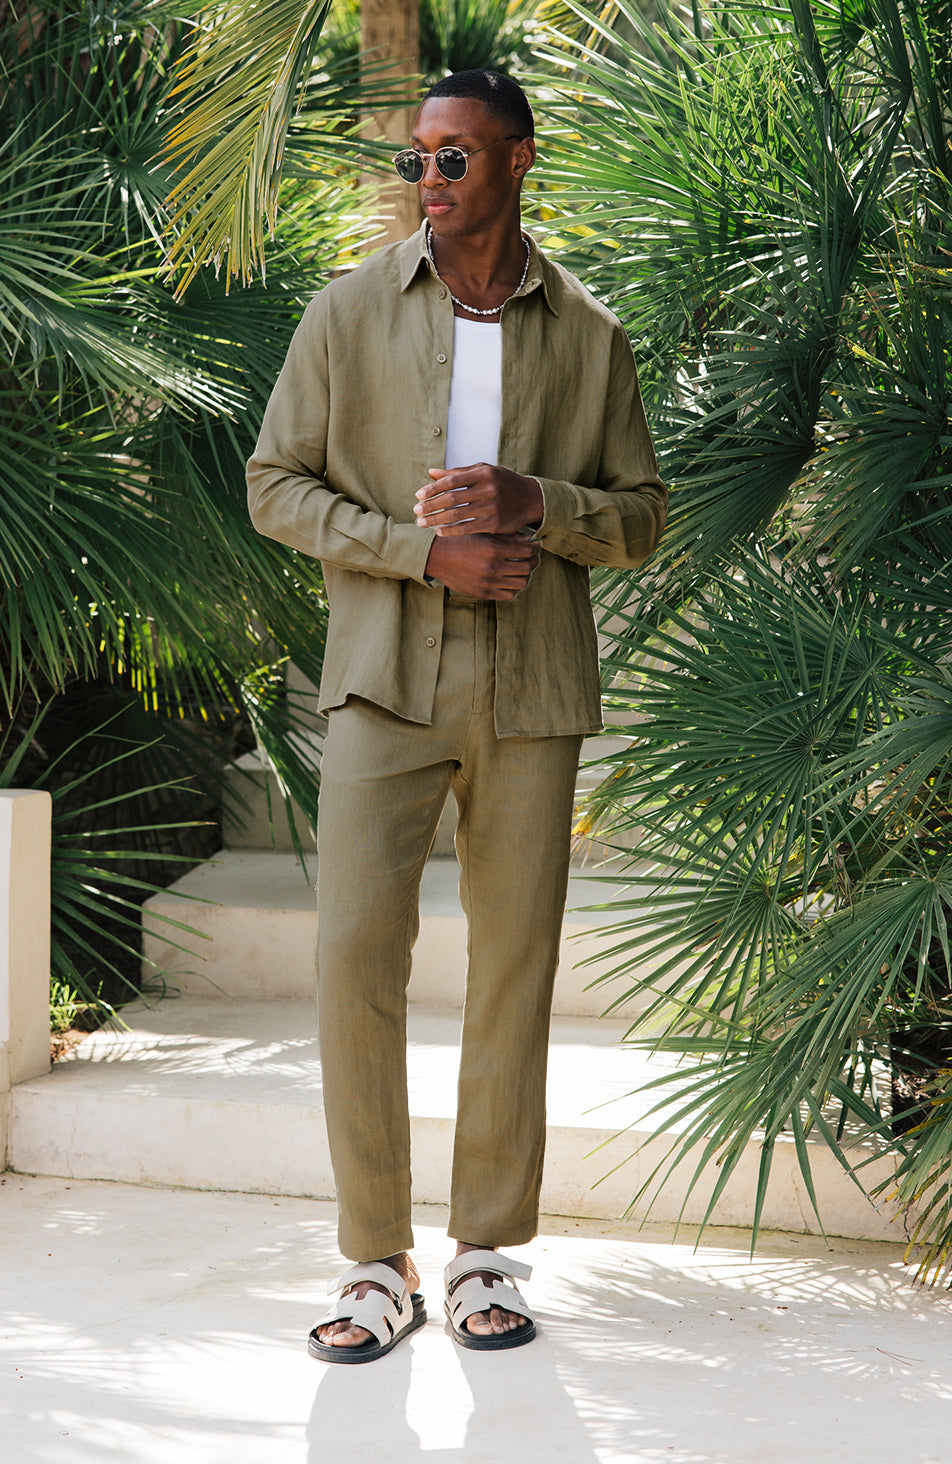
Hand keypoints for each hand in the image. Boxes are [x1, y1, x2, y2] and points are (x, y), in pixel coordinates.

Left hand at [415, 464, 542, 536]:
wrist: (530, 499)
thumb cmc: (502, 482)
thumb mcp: (483, 472)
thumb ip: (458, 472)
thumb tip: (431, 473)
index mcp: (483, 473)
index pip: (451, 480)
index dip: (432, 488)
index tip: (418, 495)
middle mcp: (488, 488)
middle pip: (451, 498)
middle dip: (430, 505)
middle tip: (415, 511)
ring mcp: (492, 507)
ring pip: (457, 514)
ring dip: (436, 519)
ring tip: (422, 523)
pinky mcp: (494, 523)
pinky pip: (468, 528)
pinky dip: (451, 530)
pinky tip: (439, 532)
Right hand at [425, 533, 538, 600]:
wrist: (436, 557)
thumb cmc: (460, 540)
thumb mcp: (482, 533)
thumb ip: (506, 537)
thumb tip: (529, 540)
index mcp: (493, 549)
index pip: (527, 551)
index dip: (535, 547)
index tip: (536, 545)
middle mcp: (492, 567)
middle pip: (527, 567)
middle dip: (533, 560)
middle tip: (532, 556)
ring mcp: (488, 582)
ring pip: (521, 583)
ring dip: (525, 575)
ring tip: (522, 568)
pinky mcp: (483, 593)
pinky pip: (508, 594)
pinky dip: (514, 587)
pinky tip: (510, 579)